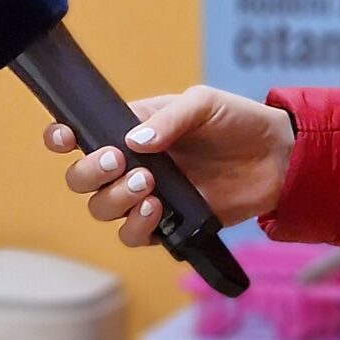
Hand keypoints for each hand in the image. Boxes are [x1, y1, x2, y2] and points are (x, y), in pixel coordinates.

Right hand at [44, 87, 294, 242]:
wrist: (278, 159)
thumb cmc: (237, 122)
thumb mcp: (203, 103)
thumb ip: (168, 119)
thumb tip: (133, 142)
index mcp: (129, 129)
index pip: (80, 134)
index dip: (61, 138)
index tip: (64, 138)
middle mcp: (130, 164)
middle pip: (81, 179)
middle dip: (90, 172)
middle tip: (119, 161)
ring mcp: (146, 196)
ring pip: (101, 209)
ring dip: (115, 199)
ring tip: (149, 185)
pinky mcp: (168, 225)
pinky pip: (134, 235)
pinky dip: (138, 226)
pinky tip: (159, 210)